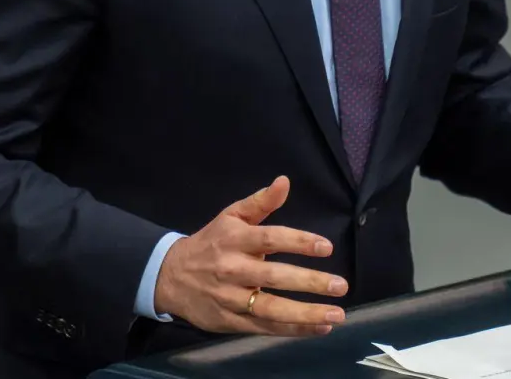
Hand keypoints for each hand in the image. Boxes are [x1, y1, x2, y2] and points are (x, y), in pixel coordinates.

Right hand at [154, 176, 348, 335]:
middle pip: (274, 277)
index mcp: (235, 240)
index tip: (326, 248)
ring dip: (305, 314)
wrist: (170, 276)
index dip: (298, 242)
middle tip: (341, 285)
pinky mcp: (231, 322)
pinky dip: (293, 329)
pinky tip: (320, 327)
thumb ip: (260, 202)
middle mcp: (233, 270)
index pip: (270, 239)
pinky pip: (265, 327)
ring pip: (270, 309)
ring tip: (337, 313)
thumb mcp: (231, 217)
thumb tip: (284, 181)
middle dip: (309, 282)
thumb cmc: (210, 243)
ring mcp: (232, 299)